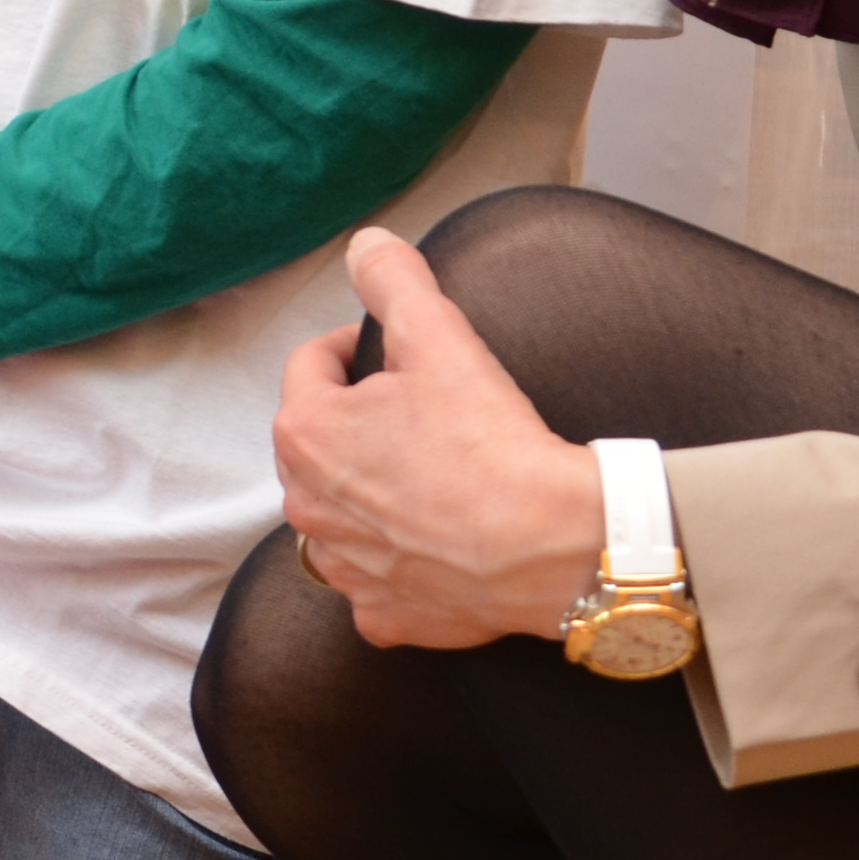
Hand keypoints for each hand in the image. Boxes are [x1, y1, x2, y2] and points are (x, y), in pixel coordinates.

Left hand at [270, 227, 606, 649]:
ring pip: (339, 515)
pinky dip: (398, 563)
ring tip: (428, 477)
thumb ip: (394, 279)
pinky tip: (437, 545)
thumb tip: (367, 244)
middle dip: (357, 422)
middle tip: (419, 414)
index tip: (396, 355)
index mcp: (304, 434)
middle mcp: (305, 508)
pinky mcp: (382, 615)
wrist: (554, 544)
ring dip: (369, 494)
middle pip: (318, 443)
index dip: (355, 348)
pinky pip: (375, 582)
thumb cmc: (490, 443)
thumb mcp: (439, 336)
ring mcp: (342, 569)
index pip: (312, 365)